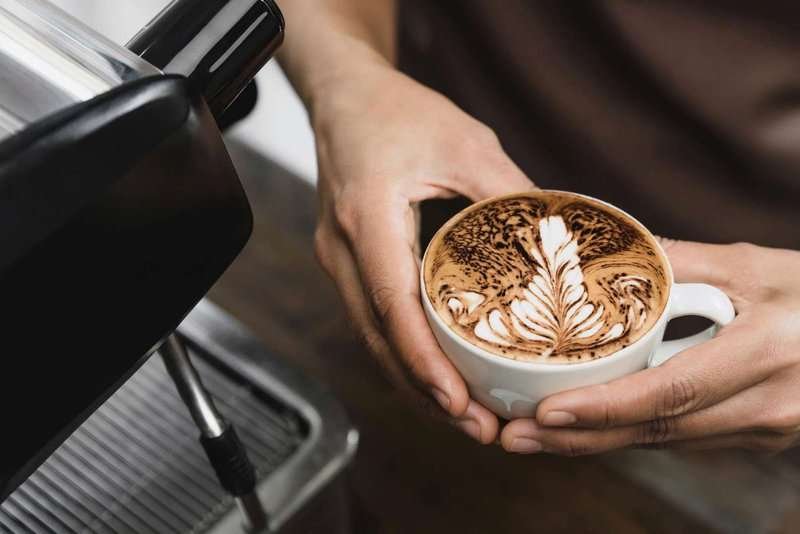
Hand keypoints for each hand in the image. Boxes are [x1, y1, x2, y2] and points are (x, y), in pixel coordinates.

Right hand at [311, 64, 534, 442]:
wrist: (344, 97)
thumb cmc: (396, 112)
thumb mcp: (465, 144)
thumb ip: (510, 194)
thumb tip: (559, 244)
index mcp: (369, 215)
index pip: (391, 301)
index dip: (422, 359)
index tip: (457, 402)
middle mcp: (343, 247)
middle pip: (378, 337)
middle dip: (424, 390)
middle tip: (478, 428)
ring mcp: (337, 258)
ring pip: (371, 337)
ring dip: (413, 381)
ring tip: (464, 416)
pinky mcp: (347, 262)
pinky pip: (370, 320)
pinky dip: (402, 354)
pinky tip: (435, 374)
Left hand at [501, 240, 799, 454]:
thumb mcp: (752, 266)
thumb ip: (677, 261)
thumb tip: (602, 252)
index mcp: (765, 353)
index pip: (671, 390)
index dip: (605, 407)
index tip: (546, 412)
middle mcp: (767, 405)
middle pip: (659, 430)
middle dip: (582, 440)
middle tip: (516, 438)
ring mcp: (765, 430)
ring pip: (667, 441)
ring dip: (600, 442)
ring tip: (537, 437)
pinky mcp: (758, 437)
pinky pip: (684, 438)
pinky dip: (633, 434)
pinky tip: (590, 430)